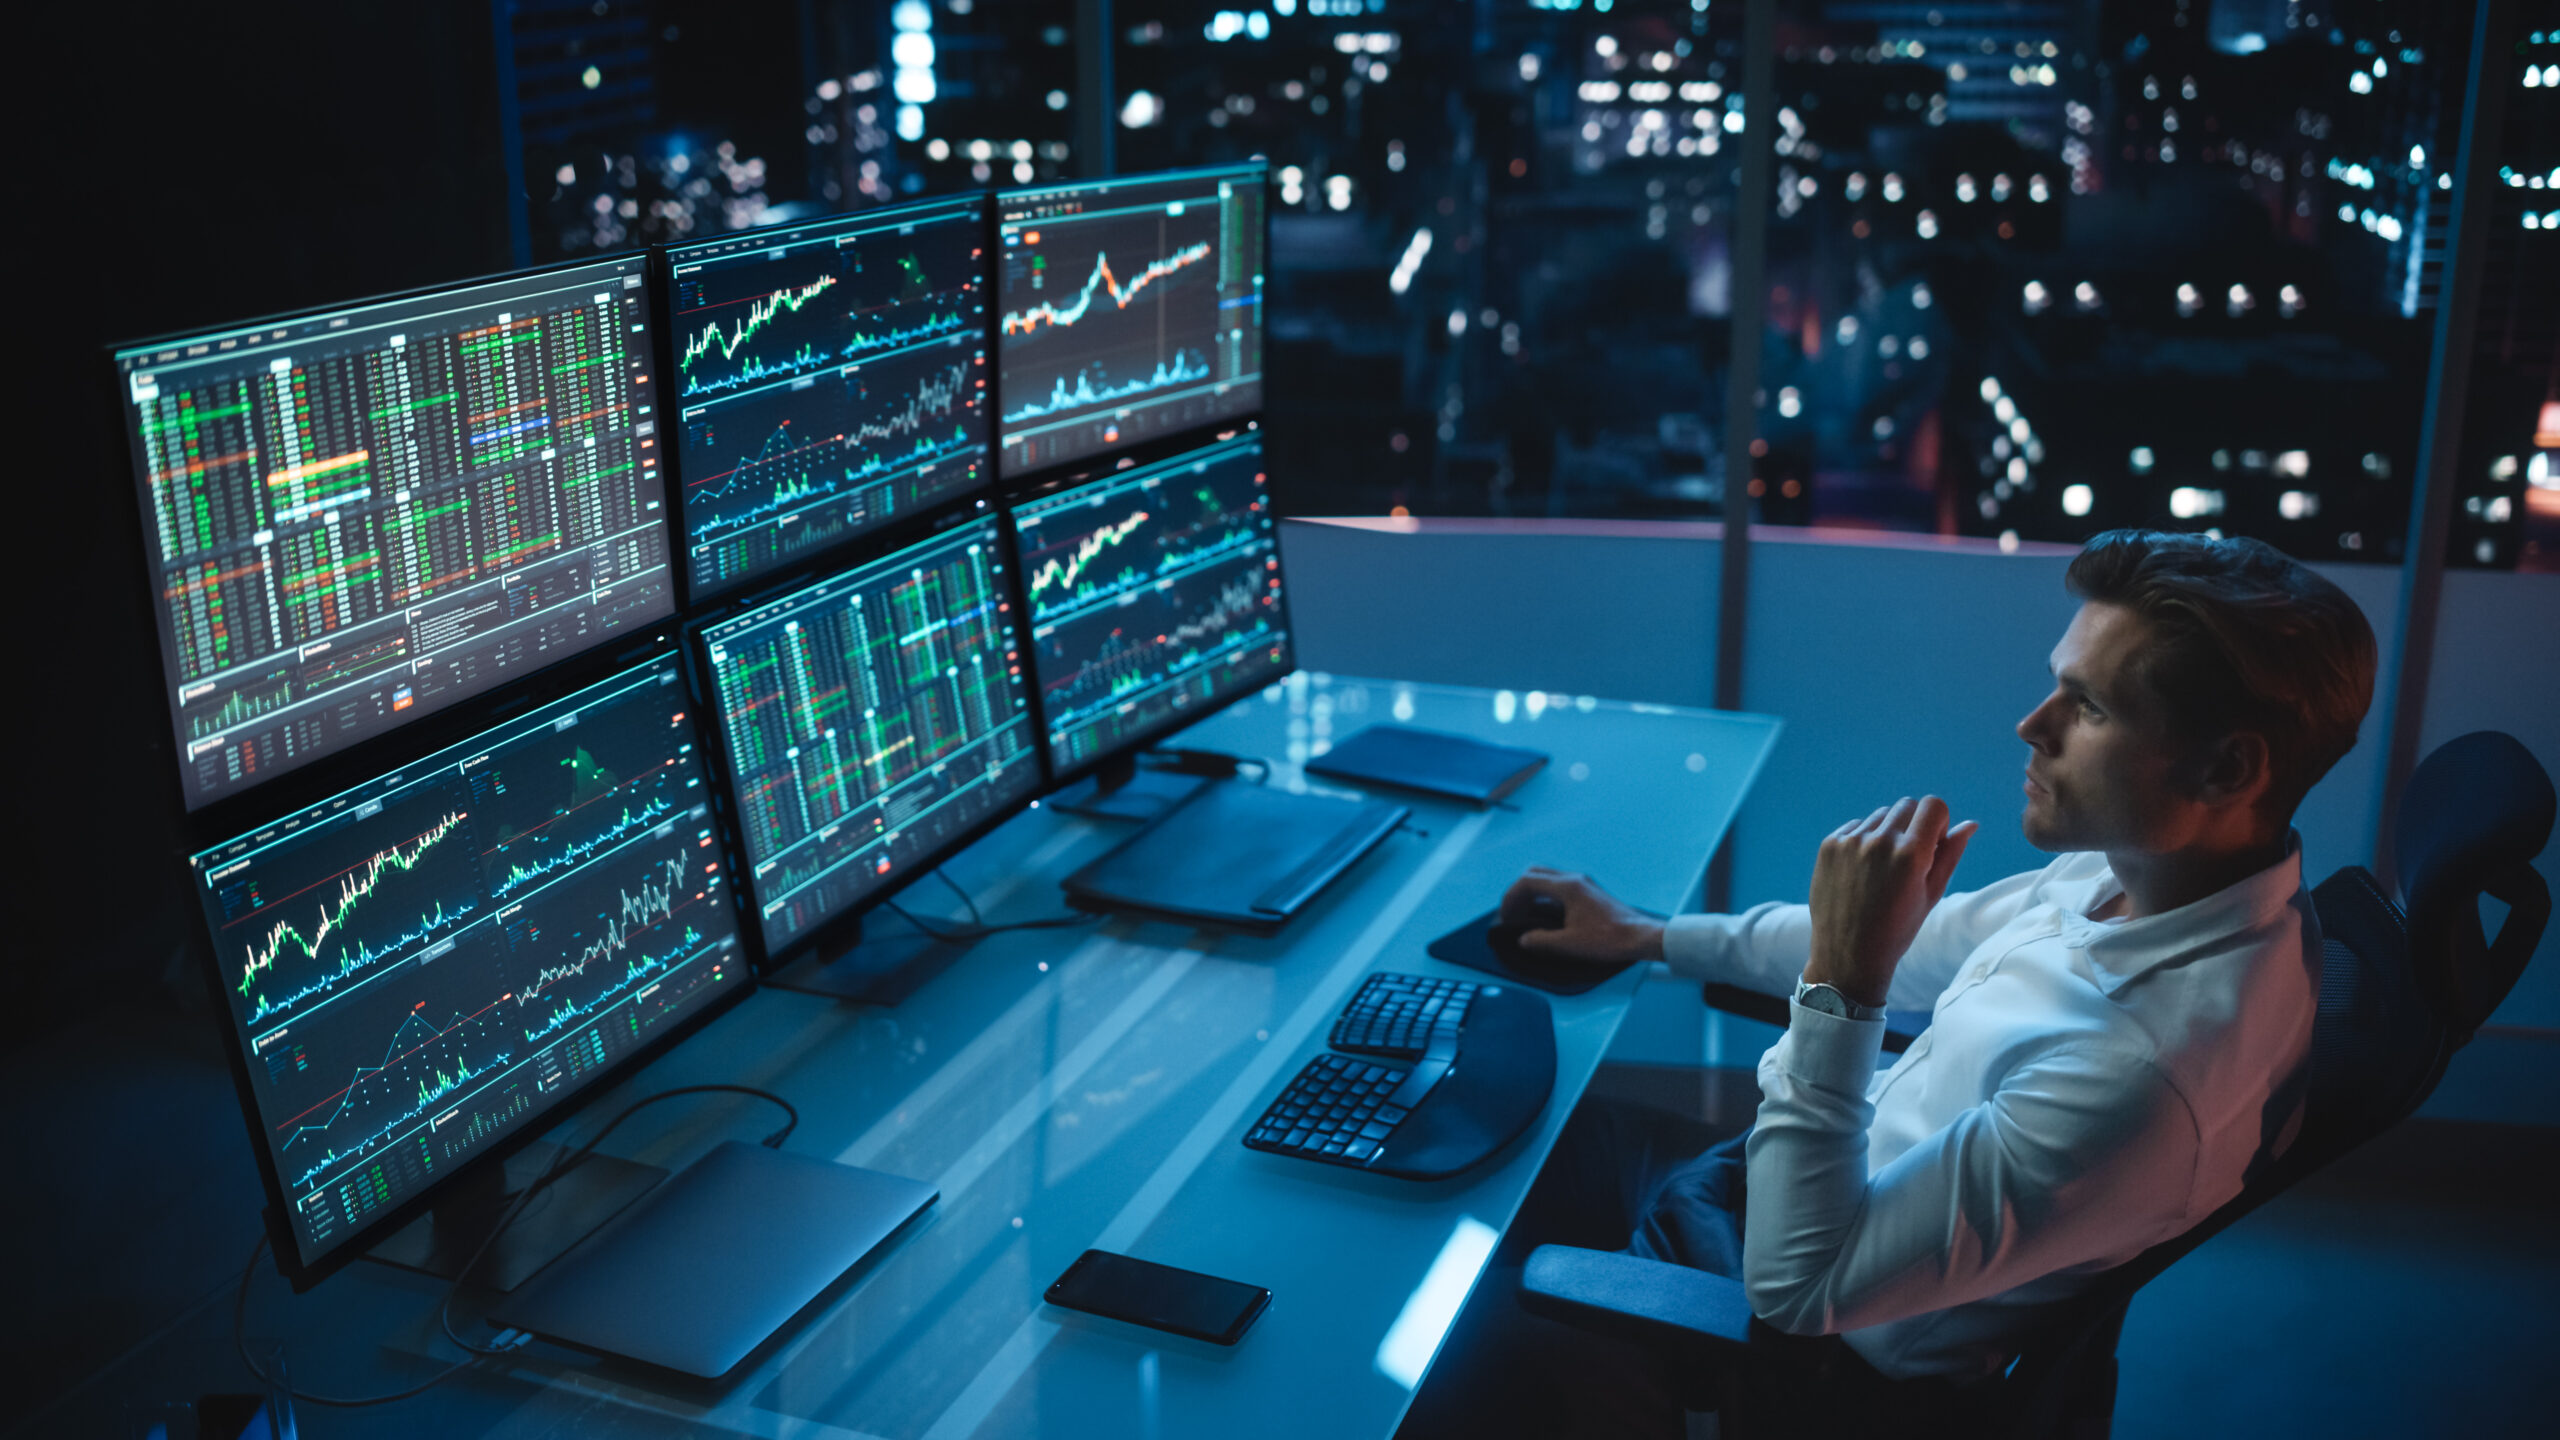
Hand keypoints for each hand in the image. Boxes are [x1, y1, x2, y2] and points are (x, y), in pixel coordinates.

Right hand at [1499, 867, 1664, 964]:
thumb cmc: (1608, 939)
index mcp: (1567, 887)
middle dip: (1518, 892)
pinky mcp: (1590, 893)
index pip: (1527, 881)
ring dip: (1532, 894)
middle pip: (1535, 874)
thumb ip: (1541, 940)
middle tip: (1513, 913)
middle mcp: (1575, 879)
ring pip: (1548, 879)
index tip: (1505, 917)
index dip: (1510, 898)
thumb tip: (1524, 939)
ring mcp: (1584, 884)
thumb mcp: (1569, 944)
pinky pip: (1559, 887)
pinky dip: (1545, 898)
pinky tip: (1546, 917)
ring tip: (1526, 917)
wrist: (1641, 937)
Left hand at [1805, 797, 1976, 1009]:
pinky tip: (1862, 871)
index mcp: (1911, 854)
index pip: (1933, 805)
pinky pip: (1855, 826)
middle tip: (1908, 859)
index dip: (1938, 822)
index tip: (1932, 843)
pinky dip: (1863, 840)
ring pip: (1881, 815)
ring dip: (1888, 832)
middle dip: (1914, 825)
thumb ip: (1950, 854)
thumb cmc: (1897, 928)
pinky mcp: (1829, 845)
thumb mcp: (1931, 894)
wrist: (1848, 954)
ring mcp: (1850, 842)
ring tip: (1883, 869)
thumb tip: (1970, 824)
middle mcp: (1879, 841)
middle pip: (1907, 805)